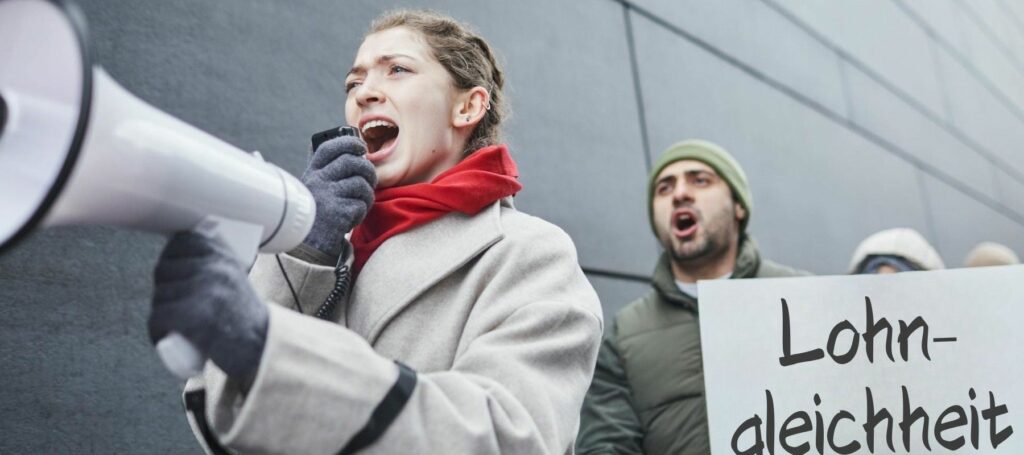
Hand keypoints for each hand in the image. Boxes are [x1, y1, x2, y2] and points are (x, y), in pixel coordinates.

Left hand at [149, 232, 267, 379]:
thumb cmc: (243, 318)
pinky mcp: (196, 315)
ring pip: (160, 296)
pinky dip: (157, 331)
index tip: (173, 274)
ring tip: (174, 325)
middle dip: (163, 289)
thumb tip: (178, 255)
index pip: (181, 242)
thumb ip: (212, 265)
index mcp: (224, 257)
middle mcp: (216, 269)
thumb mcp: (234, 280)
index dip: (170, 258)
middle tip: (175, 306)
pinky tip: (165, 337)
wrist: (262, 347)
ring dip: (160, 313)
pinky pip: (159, 318)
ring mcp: (207, 291)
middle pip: (164, 270)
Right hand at [301, 136, 376, 257]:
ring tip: (360, 205)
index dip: (348, 143)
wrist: (308, 244)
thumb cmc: (317, 215)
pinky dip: (361, 213)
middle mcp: (318, 181)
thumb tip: (359, 157)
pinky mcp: (338, 212)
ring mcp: (328, 196)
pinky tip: (351, 219)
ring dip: (367, 196)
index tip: (361, 147)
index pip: (330, 148)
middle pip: (352, 162)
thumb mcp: (316, 189)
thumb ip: (331, 173)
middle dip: (368, 170)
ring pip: (361, 184)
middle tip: (371, 180)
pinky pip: (361, 205)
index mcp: (313, 173)